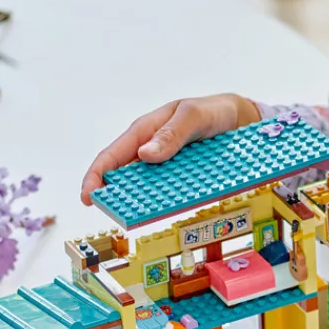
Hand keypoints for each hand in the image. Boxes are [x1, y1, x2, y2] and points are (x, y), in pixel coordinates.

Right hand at [80, 94, 260, 204]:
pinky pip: (171, 194)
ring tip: (143, 216)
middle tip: (118, 215)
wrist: (241, 120)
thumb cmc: (211, 111)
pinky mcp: (182, 178)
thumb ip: (172, 133)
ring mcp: (166, 167)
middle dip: (117, 198)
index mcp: (145, 132)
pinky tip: (172, 211)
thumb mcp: (193, 116)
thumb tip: (145, 155)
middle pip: (125, 179)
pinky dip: (167, 203)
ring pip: (147, 190)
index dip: (94, 177)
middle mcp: (151, 152)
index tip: (87, 198)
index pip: (111, 156)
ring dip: (144, 203)